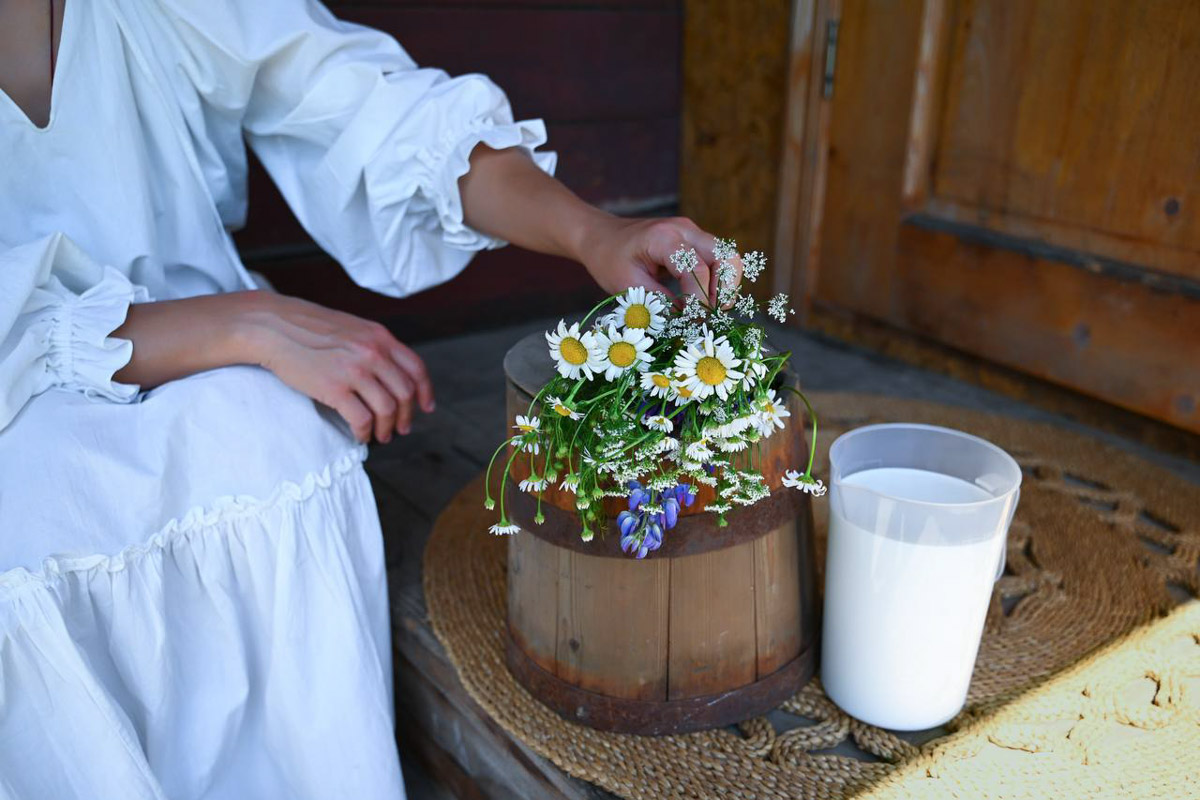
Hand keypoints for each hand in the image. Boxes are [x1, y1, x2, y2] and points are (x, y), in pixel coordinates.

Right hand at [239, 293, 433, 442]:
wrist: (274, 327)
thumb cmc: (309, 329)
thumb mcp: (352, 328)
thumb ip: (374, 346)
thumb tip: (391, 374)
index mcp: (380, 337)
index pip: (416, 368)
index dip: (425, 392)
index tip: (426, 408)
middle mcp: (372, 352)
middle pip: (405, 393)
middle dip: (406, 416)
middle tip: (401, 429)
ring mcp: (354, 370)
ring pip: (387, 409)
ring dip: (387, 428)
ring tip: (381, 436)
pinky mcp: (334, 388)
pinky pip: (361, 419)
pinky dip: (364, 433)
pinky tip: (360, 436)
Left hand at [576, 215, 742, 305]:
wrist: (601, 236)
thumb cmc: (609, 260)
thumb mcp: (627, 286)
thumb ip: (659, 302)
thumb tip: (688, 320)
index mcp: (663, 238)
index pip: (695, 269)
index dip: (699, 300)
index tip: (692, 321)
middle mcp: (684, 229)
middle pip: (725, 255)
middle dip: (725, 289)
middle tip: (713, 314)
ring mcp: (692, 232)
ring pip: (728, 256)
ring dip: (726, 285)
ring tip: (712, 309)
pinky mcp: (694, 240)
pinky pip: (718, 259)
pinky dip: (718, 280)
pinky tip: (707, 300)